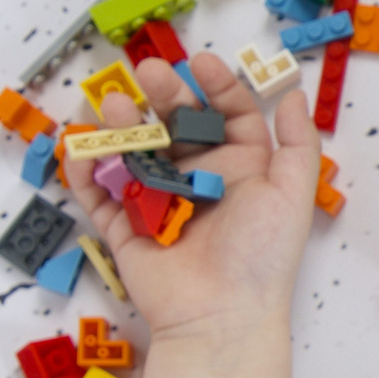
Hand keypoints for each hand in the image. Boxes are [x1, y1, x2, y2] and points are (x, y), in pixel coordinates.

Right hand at [64, 52, 321, 341]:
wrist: (222, 314)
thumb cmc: (263, 256)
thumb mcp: (293, 193)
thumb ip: (299, 142)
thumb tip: (294, 94)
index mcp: (240, 169)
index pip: (227, 116)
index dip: (215, 88)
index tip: (200, 62)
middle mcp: (199, 181)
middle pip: (176, 127)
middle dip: (163, 97)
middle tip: (149, 74)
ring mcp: (159, 202)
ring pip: (134, 153)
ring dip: (123, 126)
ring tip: (119, 107)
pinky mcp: (125, 228)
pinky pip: (98, 195)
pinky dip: (84, 171)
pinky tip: (79, 148)